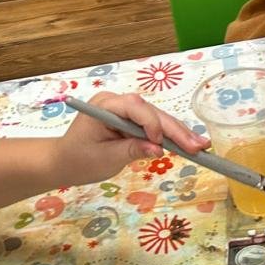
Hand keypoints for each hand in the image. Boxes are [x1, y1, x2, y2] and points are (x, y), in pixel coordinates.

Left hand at [57, 92, 208, 185]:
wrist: (64, 162)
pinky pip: (154, 126)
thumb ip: (131, 150)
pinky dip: (170, 136)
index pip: (135, 107)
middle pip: (152, 112)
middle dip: (175, 130)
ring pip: (158, 118)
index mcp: (104, 105)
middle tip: (197, 146)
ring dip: (179, 133)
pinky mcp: (132, 121)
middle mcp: (117, 102)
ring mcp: (125, 111)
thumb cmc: (79, 160)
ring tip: (200, 146)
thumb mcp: (105, 158)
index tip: (161, 144)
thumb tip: (157, 150)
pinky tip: (189, 143)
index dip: (152, 124)